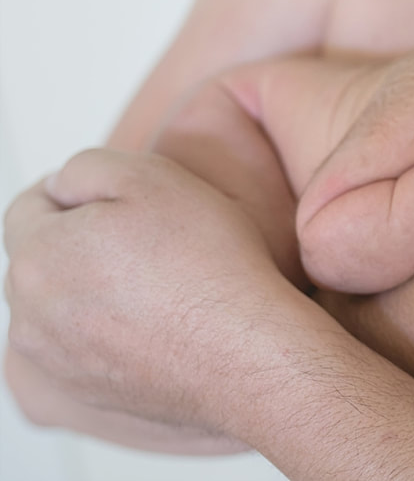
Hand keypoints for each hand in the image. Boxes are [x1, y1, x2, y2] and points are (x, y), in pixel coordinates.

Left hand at [3, 148, 298, 433]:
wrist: (242, 353)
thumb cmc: (207, 265)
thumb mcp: (151, 177)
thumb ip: (85, 167)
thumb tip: (61, 187)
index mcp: (37, 255)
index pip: (29, 206)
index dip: (79, 194)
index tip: (126, 203)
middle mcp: (30, 314)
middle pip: (43, 258)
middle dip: (83, 243)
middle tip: (151, 240)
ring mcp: (55, 359)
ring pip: (61, 305)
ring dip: (94, 289)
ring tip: (158, 284)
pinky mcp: (85, 389)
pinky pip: (84, 346)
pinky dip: (110, 331)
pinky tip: (160, 323)